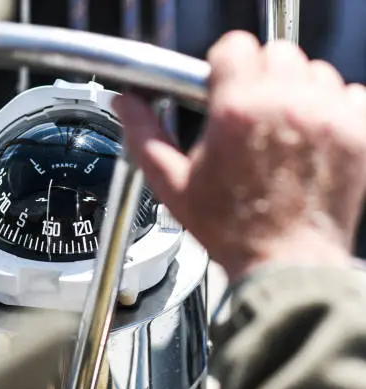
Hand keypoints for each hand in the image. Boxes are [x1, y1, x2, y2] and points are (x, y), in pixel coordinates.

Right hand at [113, 32, 365, 280]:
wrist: (285, 263)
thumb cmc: (230, 230)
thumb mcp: (173, 184)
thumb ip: (145, 135)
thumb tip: (125, 104)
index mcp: (237, 112)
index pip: (235, 46)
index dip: (224, 64)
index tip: (223, 84)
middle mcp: (285, 106)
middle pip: (275, 53)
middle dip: (259, 74)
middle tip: (249, 110)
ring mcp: (327, 118)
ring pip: (313, 70)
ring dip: (295, 88)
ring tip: (278, 125)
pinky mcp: (356, 133)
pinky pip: (349, 92)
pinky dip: (332, 105)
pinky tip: (310, 134)